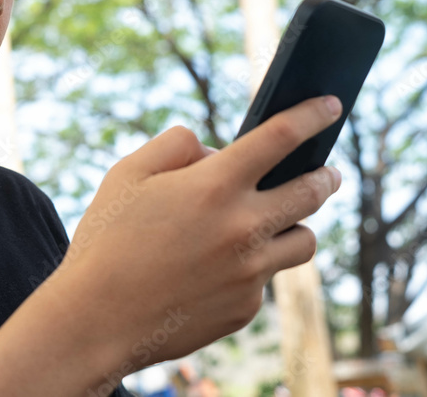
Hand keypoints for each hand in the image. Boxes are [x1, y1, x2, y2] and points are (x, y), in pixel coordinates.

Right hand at [53, 95, 342, 375]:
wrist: (97, 320)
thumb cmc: (107, 240)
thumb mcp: (127, 174)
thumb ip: (175, 146)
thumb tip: (215, 152)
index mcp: (214, 185)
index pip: (281, 137)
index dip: (312, 115)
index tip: (330, 106)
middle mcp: (243, 227)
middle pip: (313, 192)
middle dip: (325, 176)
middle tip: (327, 172)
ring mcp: (249, 272)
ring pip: (304, 241)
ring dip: (295, 225)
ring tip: (274, 223)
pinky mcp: (245, 308)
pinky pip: (266, 279)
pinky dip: (252, 267)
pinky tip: (216, 270)